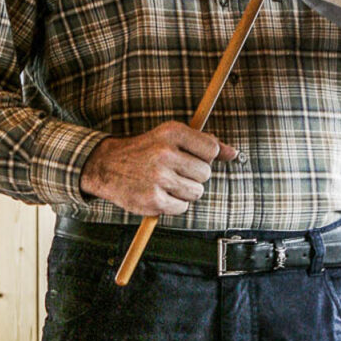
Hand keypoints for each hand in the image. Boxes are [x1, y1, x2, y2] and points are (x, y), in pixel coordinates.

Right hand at [81, 121, 237, 216]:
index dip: (204, 158)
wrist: (106, 165)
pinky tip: (160, 194)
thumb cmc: (144, 151)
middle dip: (193, 176)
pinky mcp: (153, 199)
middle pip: (205, 174)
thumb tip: (234, 154)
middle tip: (174, 172)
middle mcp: (165, 153)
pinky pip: (182, 208)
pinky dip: (174, 205)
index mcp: (171, 132)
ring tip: (168, 184)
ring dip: (186, 192)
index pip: (211, 150)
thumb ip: (204, 143)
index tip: (189, 158)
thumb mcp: (171, 137)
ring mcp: (159, 177)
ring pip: (196, 192)